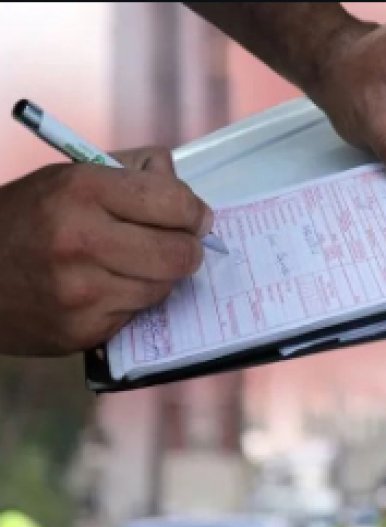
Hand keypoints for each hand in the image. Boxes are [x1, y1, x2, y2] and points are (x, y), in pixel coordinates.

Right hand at [0, 148, 212, 355]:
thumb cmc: (26, 219)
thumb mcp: (68, 177)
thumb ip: (131, 173)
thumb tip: (182, 186)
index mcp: (81, 190)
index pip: (175, 202)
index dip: (194, 212)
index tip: (194, 217)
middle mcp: (80, 240)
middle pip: (180, 253)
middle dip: (187, 248)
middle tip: (177, 244)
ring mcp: (80, 290)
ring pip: (163, 287)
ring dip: (158, 277)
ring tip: (130, 265)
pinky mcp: (81, 329)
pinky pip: (136, 315)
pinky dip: (130, 302)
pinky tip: (104, 289)